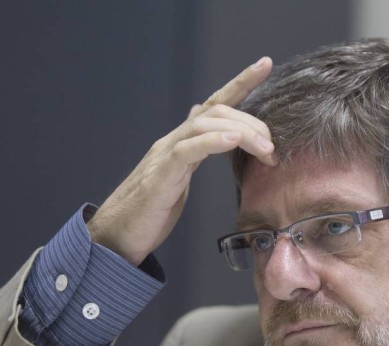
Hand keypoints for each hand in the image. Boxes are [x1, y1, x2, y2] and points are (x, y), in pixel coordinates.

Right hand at [86, 57, 275, 264]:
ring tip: (265, 150)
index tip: (265, 64)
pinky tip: (232, 141)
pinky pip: (186, 150)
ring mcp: (164, 156)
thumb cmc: (151, 211)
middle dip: (252, 123)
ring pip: (204, 124)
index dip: (240, 82)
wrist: (116, 237)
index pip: (215, 104)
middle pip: (216, 111)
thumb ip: (196, 155)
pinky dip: (212, 141)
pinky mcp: (160, 177)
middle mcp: (173, 141)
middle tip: (272, 148)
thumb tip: (218, 140)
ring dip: (242, 133)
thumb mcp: (181, 178)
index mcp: (183, 142)